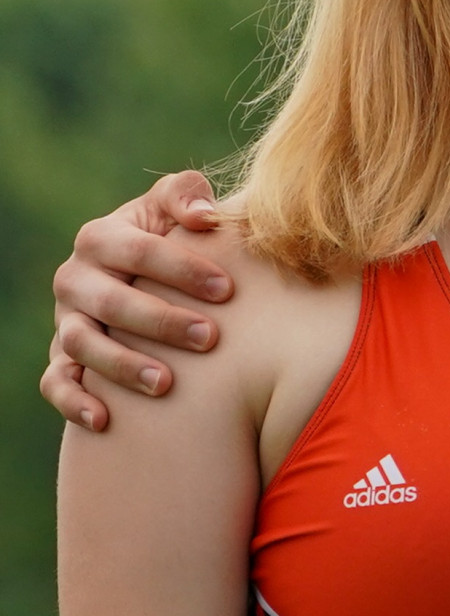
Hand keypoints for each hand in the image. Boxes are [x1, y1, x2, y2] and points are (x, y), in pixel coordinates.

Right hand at [42, 172, 230, 431]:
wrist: (152, 278)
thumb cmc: (176, 238)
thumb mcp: (177, 208)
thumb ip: (187, 195)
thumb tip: (204, 216)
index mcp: (101, 237)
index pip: (137, 250)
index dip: (181, 268)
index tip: (227, 289)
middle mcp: (75, 279)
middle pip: (110, 301)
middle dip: (160, 321)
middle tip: (209, 338)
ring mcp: (65, 320)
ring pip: (81, 344)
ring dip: (122, 365)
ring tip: (167, 384)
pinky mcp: (62, 358)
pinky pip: (56, 382)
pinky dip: (73, 401)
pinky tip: (105, 420)